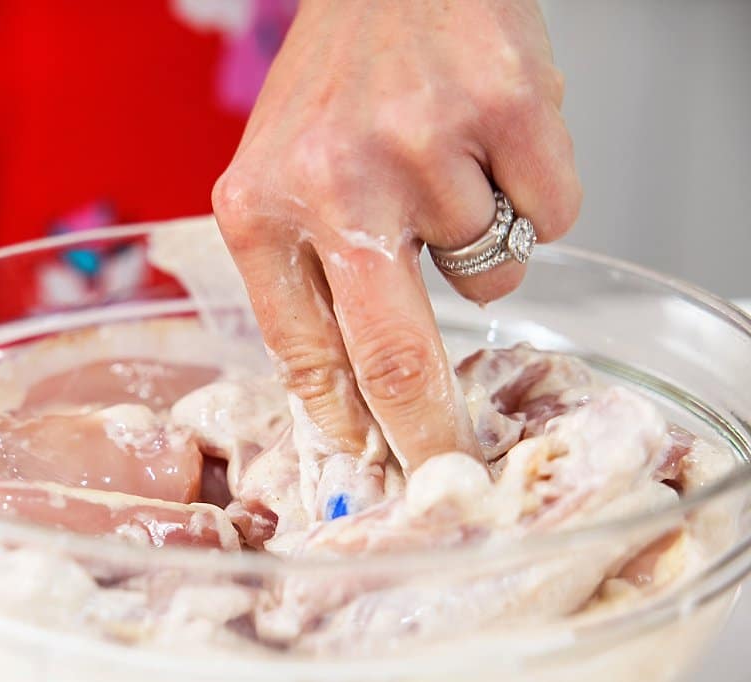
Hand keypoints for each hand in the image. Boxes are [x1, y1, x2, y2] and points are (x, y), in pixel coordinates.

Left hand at [213, 0, 580, 491]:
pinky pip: (550, 221)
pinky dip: (534, 200)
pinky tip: (491, 146)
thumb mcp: (278, 178)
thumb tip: (352, 402)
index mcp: (259, 207)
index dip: (350, 428)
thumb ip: (304, 281)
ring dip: (480, 251)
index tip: (379, 474)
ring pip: (488, 281)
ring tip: (446, 171)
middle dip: (430, 432)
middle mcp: (333, 180)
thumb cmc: (337, 78)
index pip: (306, 354)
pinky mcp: (508, 112)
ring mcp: (423, 146)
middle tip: (452, 473)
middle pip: (393, 354)